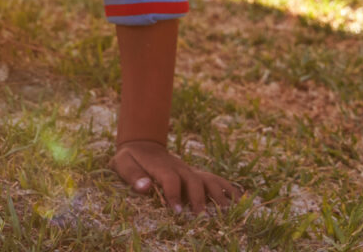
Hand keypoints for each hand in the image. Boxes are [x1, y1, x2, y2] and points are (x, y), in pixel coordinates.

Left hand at [109, 139, 242, 212]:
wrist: (141, 145)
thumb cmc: (130, 159)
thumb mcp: (123, 163)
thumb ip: (133, 176)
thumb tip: (145, 187)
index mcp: (160, 166)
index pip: (171, 179)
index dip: (174, 194)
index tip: (177, 211)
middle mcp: (179, 168)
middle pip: (194, 180)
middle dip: (199, 199)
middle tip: (202, 218)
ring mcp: (189, 170)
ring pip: (208, 179)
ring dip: (218, 194)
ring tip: (227, 212)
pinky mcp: (195, 174)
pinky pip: (214, 179)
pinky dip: (228, 188)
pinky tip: (240, 199)